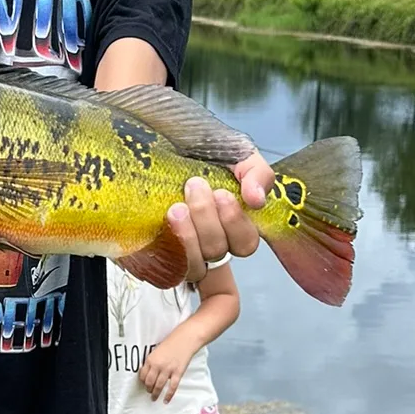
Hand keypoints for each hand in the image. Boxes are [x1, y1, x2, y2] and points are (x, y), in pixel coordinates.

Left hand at [139, 337, 193, 401]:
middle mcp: (158, 366)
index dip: (143, 381)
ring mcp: (168, 370)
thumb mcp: (157, 350)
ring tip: (154, 398)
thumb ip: (153, 361)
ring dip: (155, 394)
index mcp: (151, 359)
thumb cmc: (172, 342)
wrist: (186, 339)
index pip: (142, 375)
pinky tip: (166, 400)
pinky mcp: (177, 373)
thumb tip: (150, 372)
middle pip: (149, 383)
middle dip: (148, 389)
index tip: (144, 384)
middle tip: (149, 392)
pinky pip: (172, 387)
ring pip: (159, 386)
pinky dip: (168, 395)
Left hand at [166, 153, 275, 283]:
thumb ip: (256, 173)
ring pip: (195, 267)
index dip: (236, 225)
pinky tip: (165, 223)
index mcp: (232, 223)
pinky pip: (168, 269)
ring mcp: (183, 255)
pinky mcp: (157, 259)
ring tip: (177, 207)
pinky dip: (169, 247)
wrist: (157, 144)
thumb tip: (257, 200)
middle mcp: (209, 243)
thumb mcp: (235, 152)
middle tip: (194, 186)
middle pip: (218, 252)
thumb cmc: (197, 151)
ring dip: (189, 236)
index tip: (222, 194)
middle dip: (208, 220)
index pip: (245, 244)